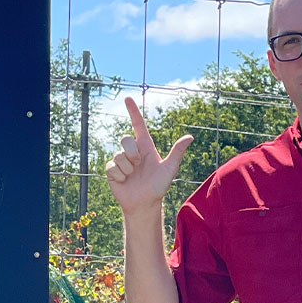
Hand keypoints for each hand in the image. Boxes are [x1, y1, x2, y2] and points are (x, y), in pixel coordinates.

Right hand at [105, 97, 192, 217]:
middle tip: (138, 164)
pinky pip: (111, 166)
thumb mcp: (169, 169)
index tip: (127, 98)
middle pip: (125, 139)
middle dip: (131, 151)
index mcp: (145, 146)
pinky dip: (119, 175)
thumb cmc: (158, 186)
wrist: (144, 203)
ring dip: (127, 167)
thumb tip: (190, 137)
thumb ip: (177, 152)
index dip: (133, 111)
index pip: (138, 125)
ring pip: (118, 154)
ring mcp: (121, 160)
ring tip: (132, 176)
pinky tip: (124, 181)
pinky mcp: (112, 170)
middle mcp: (132, 151)